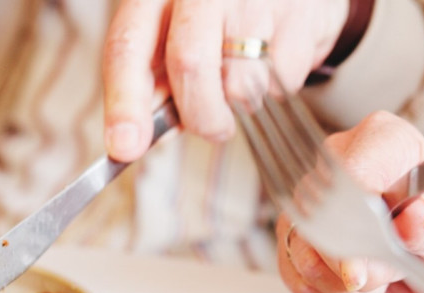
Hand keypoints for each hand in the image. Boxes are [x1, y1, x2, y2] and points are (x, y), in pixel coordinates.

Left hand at [102, 0, 357, 160]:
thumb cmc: (223, 15)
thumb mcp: (177, 34)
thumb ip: (158, 83)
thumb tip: (141, 137)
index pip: (128, 47)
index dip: (124, 103)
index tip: (124, 147)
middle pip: (190, 64)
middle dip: (199, 115)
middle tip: (214, 126)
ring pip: (242, 83)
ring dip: (244, 101)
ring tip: (249, 73)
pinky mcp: (299, 14)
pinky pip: (285, 80)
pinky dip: (279, 87)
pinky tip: (277, 57)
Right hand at [277, 110, 423, 292]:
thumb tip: (414, 214)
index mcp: (388, 146)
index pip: (355, 162)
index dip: (360, 201)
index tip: (380, 236)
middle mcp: (344, 168)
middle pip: (321, 212)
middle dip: (356, 260)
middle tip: (391, 271)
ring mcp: (317, 206)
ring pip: (303, 250)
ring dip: (344, 284)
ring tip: (381, 279)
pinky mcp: (301, 244)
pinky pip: (296, 276)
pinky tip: (357, 289)